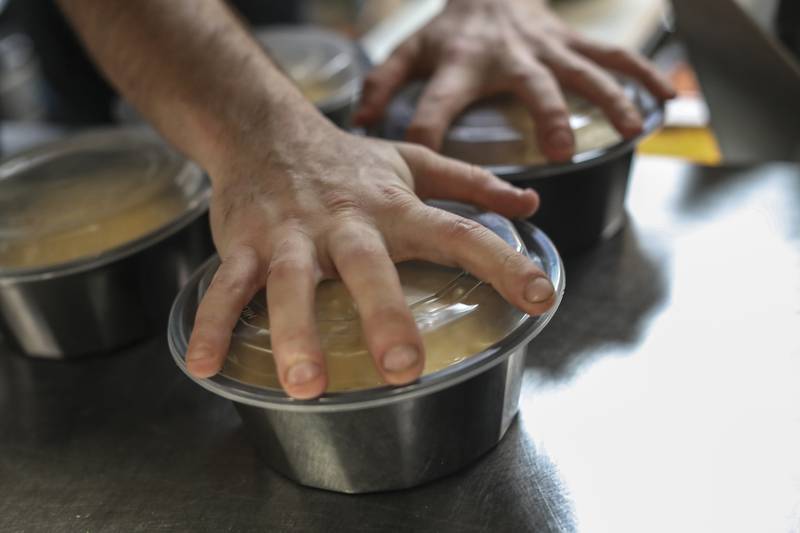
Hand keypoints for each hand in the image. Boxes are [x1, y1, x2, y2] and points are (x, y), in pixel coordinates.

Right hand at [184, 114, 555, 398]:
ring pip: (292, 282)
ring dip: (295, 332)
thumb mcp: (412, 163)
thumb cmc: (346, 159)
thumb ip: (471, 183)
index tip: (540, 297)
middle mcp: (346, 222)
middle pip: (368, 266)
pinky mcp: (245, 243)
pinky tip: (205, 365)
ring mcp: (291, 234)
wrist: (263, 127)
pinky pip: (228, 286)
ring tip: (305, 385)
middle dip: (383, 314)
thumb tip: (530, 202)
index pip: (458, 232)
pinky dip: (214, 323)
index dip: (502, 263)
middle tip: (402, 366)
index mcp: (395, 208)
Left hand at [354, 0, 674, 161]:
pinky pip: (614, 57)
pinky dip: (642, 76)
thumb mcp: (410, 51)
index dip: (427, 133)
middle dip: (547, 115)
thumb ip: (384, 84)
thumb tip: (362, 123)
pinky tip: (666, 100)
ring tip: (632, 128)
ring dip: (610, 99)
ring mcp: (547, 48)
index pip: (437, 103)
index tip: (425, 164)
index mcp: (460, 62)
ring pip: (585, 70)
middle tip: (561, 150)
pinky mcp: (572, 42)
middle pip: (531, 85)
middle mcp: (508, 56)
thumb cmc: (449, 30)